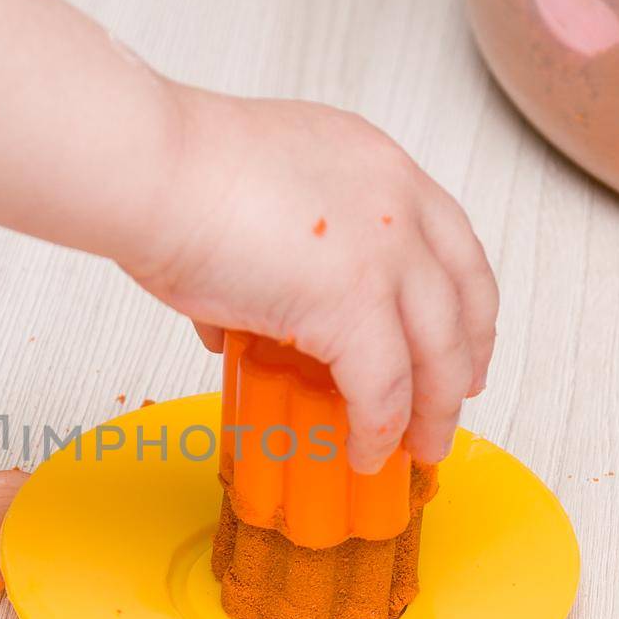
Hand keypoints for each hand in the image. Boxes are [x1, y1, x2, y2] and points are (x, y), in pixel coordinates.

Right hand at [129, 85, 497, 472]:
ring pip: (438, 351)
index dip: (464, 299)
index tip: (463, 336)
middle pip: (464, 297)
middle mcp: (398, 204)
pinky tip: (366, 452)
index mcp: (378, 166)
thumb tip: (230, 324)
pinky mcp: (355, 306)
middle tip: (454, 400)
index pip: (451, 240)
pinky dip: (378, 430)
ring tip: (421, 447)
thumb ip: (264, 252)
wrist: (153, 172)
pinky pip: (384, 388)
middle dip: (465, 359)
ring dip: (434, 408)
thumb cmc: (174, 176)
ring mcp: (385, 255)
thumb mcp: (252, 192)